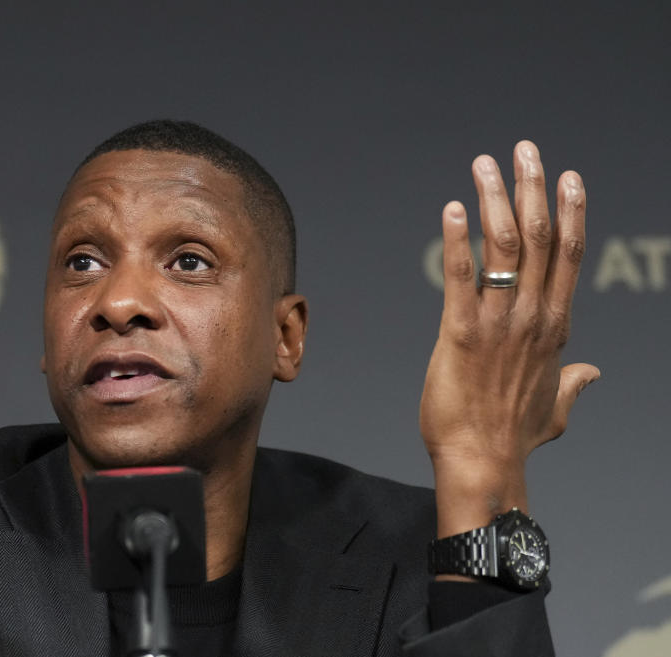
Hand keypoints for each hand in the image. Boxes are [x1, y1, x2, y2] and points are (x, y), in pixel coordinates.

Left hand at [419, 141, 599, 538]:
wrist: (483, 461)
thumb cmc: (514, 435)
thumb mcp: (557, 406)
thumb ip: (574, 382)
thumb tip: (592, 372)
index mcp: (555, 327)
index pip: (568, 256)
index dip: (570, 212)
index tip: (568, 178)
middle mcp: (532, 316)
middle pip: (539, 238)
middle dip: (533, 188)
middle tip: (524, 150)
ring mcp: (498, 322)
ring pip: (503, 246)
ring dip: (495, 200)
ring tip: (485, 165)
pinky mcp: (459, 332)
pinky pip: (459, 276)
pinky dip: (455, 240)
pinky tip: (450, 210)